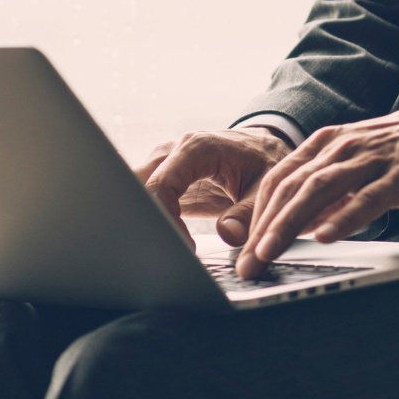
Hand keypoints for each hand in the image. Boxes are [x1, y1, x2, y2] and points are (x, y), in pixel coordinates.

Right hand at [136, 127, 292, 248]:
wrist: (262, 148)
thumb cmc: (263, 161)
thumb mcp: (265, 186)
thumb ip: (248, 212)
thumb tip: (227, 236)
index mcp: (197, 148)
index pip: (161, 184)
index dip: (164, 220)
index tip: (182, 245)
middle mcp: (173, 152)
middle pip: (136, 185)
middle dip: (141, 219)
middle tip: (162, 250)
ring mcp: (164, 164)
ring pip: (133, 191)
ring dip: (142, 220)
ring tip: (162, 247)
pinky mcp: (163, 180)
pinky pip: (142, 199)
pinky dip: (146, 220)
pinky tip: (163, 241)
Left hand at [235, 104, 398, 278]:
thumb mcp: (355, 164)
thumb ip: (326, 190)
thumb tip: (293, 227)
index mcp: (327, 143)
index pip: (280, 178)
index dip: (256, 215)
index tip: (241, 251)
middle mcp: (343, 146)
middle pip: (293, 186)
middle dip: (264, 227)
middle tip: (247, 263)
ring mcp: (372, 158)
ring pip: (321, 189)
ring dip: (290, 223)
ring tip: (270, 252)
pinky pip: (367, 198)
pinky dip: (343, 218)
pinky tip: (325, 237)